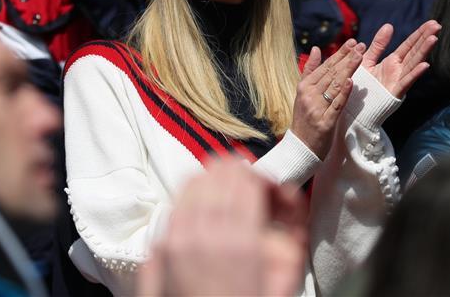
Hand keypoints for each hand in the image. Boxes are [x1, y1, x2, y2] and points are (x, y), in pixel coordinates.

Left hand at [137, 159, 307, 296]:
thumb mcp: (285, 278)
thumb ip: (292, 231)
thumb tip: (287, 195)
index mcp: (239, 241)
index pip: (246, 177)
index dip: (262, 178)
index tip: (270, 191)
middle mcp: (202, 234)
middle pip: (218, 172)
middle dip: (239, 175)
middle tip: (251, 192)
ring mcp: (174, 241)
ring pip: (192, 183)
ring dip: (214, 184)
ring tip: (228, 199)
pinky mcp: (157, 251)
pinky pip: (175, 207)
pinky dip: (191, 202)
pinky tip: (204, 218)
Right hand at [290, 39, 364, 157]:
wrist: (300, 148)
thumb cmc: (304, 119)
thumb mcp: (302, 93)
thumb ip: (310, 70)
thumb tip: (316, 49)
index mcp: (304, 87)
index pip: (325, 67)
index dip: (339, 54)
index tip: (352, 42)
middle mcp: (309, 96)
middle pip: (331, 74)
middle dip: (347, 58)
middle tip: (360, 45)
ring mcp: (316, 109)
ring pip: (334, 86)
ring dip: (348, 70)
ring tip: (360, 57)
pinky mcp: (325, 123)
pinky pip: (336, 105)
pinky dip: (343, 93)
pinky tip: (351, 82)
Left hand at [362, 20, 440, 98]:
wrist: (355, 108)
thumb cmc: (361, 85)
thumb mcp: (367, 59)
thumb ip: (379, 44)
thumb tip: (389, 25)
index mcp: (393, 62)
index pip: (409, 44)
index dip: (420, 33)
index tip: (432, 23)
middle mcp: (399, 70)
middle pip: (415, 51)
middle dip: (426, 38)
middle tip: (437, 25)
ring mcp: (398, 80)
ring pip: (414, 63)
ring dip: (424, 51)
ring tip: (434, 38)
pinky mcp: (395, 92)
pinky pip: (406, 82)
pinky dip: (415, 74)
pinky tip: (425, 65)